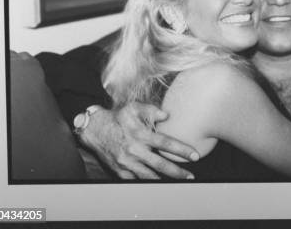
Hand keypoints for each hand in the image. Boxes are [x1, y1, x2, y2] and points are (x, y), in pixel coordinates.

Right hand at [78, 102, 199, 179]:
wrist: (95, 130)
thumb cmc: (119, 118)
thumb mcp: (134, 108)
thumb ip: (151, 110)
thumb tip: (167, 115)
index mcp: (140, 134)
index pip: (165, 143)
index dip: (182, 150)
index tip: (195, 156)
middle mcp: (134, 150)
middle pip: (160, 165)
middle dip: (178, 172)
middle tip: (191, 176)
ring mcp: (127, 163)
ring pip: (150, 176)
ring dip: (165, 180)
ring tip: (179, 182)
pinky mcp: (120, 172)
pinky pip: (137, 180)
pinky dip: (149, 182)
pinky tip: (160, 183)